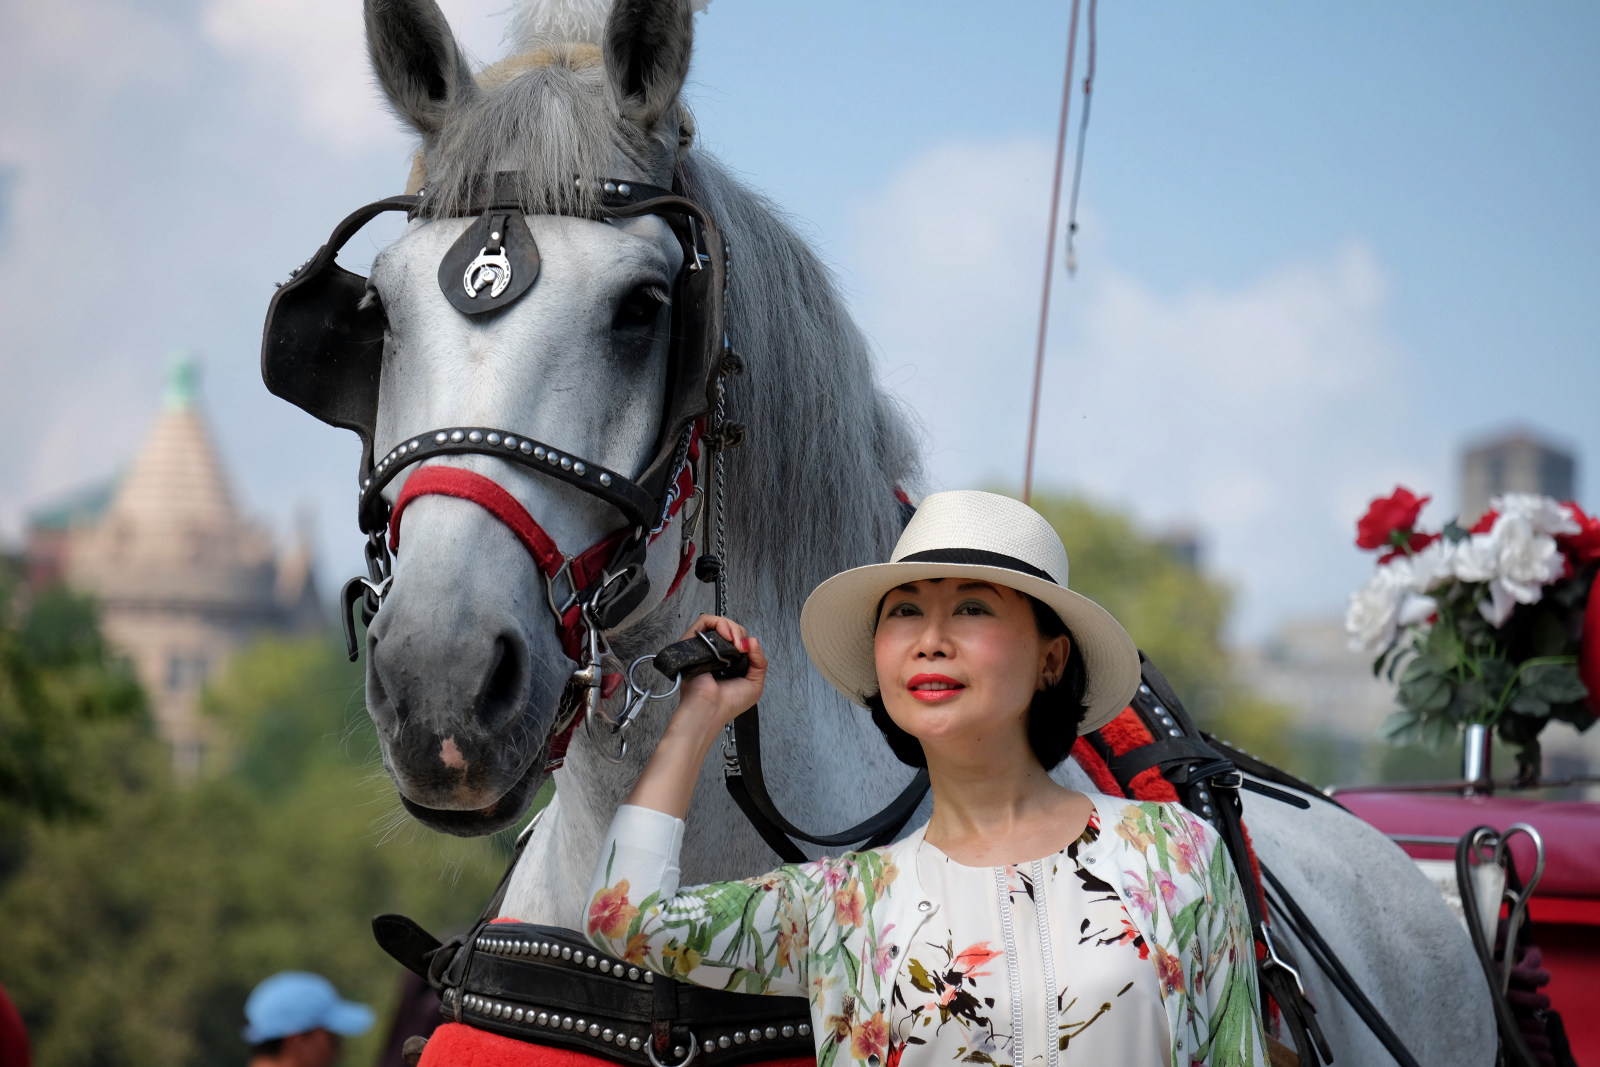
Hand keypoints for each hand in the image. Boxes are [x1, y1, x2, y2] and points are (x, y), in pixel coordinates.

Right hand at [669, 615, 766, 736]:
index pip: (737, 640)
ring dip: (729, 626)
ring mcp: (702, 648)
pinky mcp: (691, 644)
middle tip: (741, 647)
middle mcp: (713, 654)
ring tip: (733, 639)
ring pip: (716, 623)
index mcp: (727, 663)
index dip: (744, 640)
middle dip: (739, 633)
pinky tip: (725, 635)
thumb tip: (753, 641)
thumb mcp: (754, 683)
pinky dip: (716, 623)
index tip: (748, 650)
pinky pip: (702, 622)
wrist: (710, 709)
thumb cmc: (728, 704)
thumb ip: (759, 661)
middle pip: (728, 629)